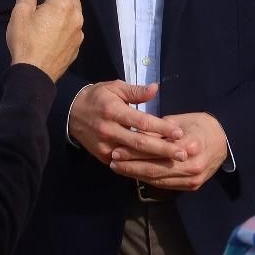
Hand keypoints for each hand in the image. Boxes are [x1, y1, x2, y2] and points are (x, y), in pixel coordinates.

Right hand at [4, 0, 83, 81]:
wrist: (34, 75)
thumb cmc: (26, 42)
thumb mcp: (20, 15)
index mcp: (61, 4)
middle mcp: (75, 16)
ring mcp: (78, 33)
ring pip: (74, 14)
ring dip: (64, 11)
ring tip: (48, 17)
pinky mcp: (76, 47)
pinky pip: (73, 29)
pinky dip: (65, 26)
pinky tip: (52, 33)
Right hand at [67, 80, 187, 166]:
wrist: (71, 113)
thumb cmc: (98, 97)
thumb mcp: (115, 87)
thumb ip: (135, 91)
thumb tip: (155, 89)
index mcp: (114, 111)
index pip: (142, 122)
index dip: (162, 128)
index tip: (179, 133)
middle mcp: (109, 130)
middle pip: (141, 143)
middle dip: (164, 149)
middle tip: (184, 154)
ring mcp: (106, 146)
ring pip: (134, 156)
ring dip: (156, 160)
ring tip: (175, 162)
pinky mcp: (103, 157)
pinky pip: (125, 163)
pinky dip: (141, 165)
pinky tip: (157, 167)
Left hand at [108, 111, 228, 190]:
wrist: (223, 140)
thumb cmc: (198, 125)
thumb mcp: (179, 121)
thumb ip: (158, 130)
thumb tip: (134, 135)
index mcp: (189, 144)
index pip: (155, 150)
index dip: (134, 151)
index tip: (116, 149)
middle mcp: (191, 164)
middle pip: (155, 168)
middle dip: (131, 165)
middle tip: (113, 161)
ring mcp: (193, 178)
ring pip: (158, 179)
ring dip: (136, 175)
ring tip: (119, 168)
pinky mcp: (192, 186)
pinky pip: (165, 185)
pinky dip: (148, 180)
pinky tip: (135, 175)